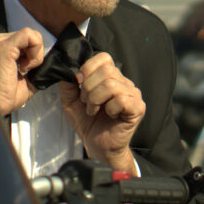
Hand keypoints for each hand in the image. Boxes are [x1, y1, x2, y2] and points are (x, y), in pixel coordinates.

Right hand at [0, 28, 44, 116]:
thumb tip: (49, 67)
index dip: (34, 54)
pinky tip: (25, 67)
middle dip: (36, 54)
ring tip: (24, 69)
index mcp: (1, 47)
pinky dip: (34, 52)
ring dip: (35, 54)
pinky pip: (29, 36)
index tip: (26, 70)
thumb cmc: (2, 97)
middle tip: (26, 71)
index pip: (26, 39)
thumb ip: (34, 70)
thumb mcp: (23, 81)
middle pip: (31, 36)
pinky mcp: (4, 46)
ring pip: (32, 34)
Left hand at [59, 52, 143, 173]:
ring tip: (94, 110)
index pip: (103, 57)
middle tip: (87, 102)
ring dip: (96, 99)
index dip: (88, 69)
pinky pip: (121, 100)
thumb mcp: (71, 101)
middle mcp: (124, 82)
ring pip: (111, 85)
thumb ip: (68, 84)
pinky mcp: (138, 108)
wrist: (98, 146)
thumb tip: (66, 69)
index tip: (79, 85)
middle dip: (89, 88)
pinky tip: (109, 116)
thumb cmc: (89, 123)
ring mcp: (133, 94)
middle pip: (106, 70)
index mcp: (111, 77)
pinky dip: (109, 109)